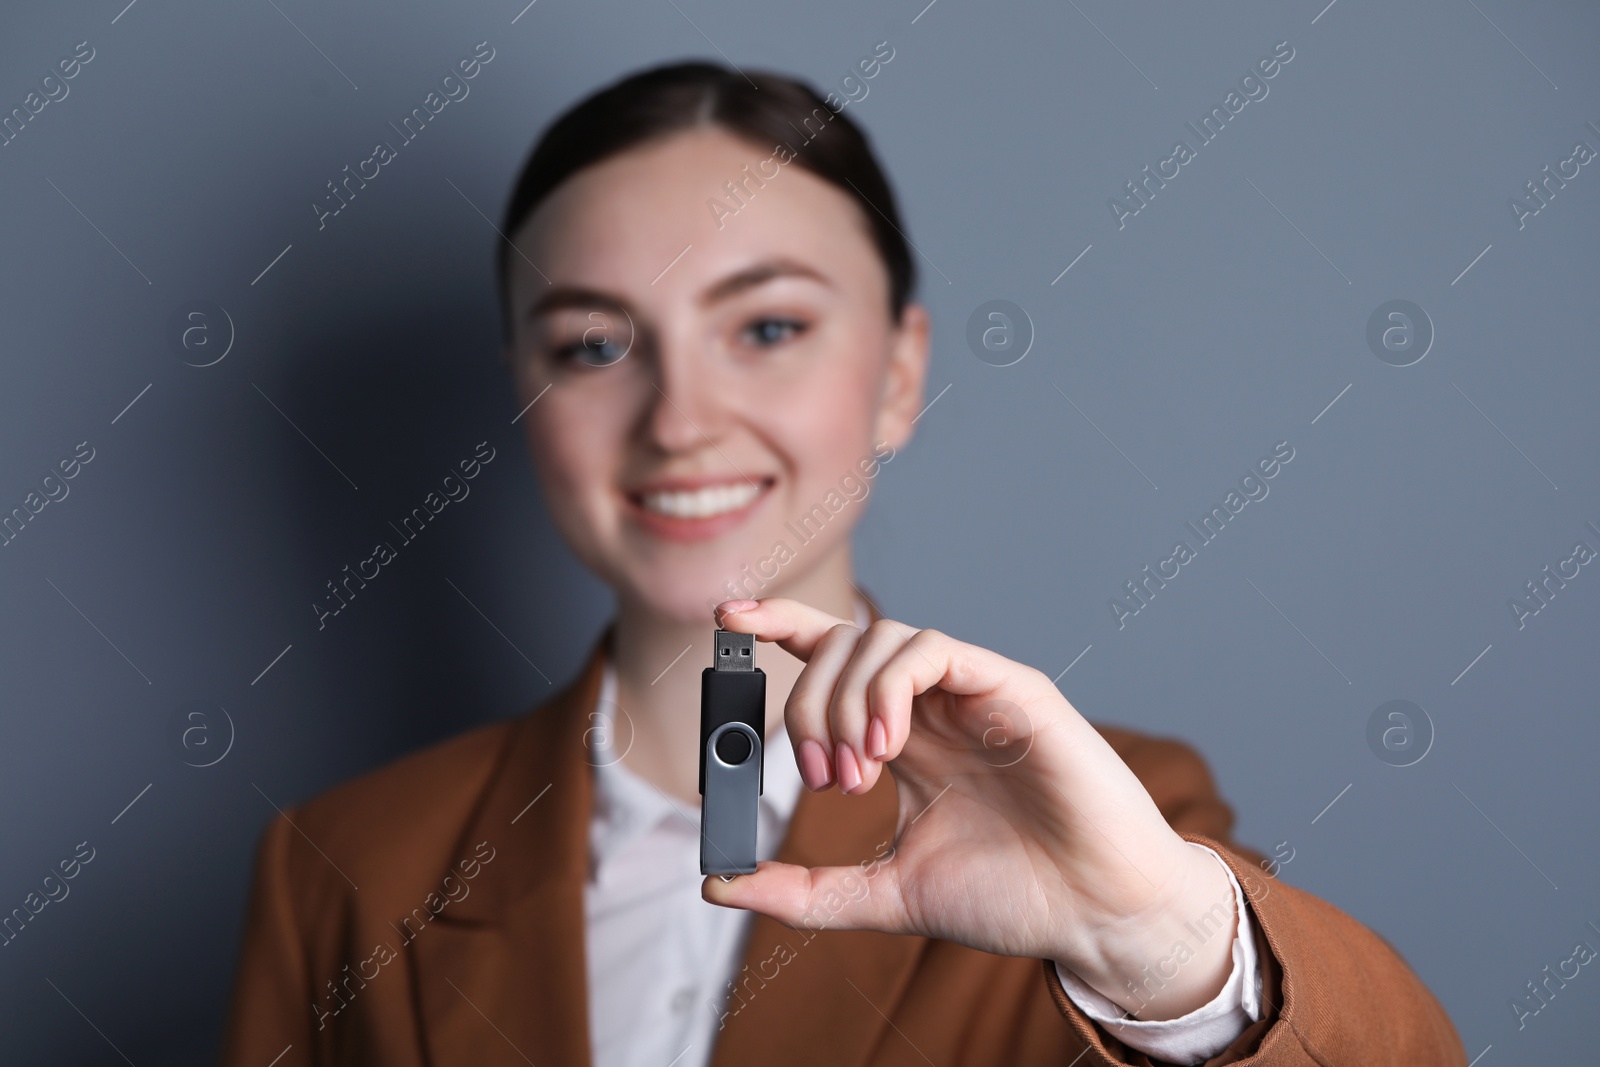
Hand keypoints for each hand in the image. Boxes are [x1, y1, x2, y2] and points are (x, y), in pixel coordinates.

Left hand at [702, 597, 1236, 1020]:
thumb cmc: (1010, 897)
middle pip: (841, 646)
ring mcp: (973, 691)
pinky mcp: (1013, 688)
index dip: (779, 626)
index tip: (726, 620)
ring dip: (846, 699)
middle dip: (808, 704)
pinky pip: (934, 648)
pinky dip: (891, 686)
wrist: (1094, 917)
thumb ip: (805, 889)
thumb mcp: (885, 895)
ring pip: (882, 637)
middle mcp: (932, 704)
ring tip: (857, 771)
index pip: (831, 657)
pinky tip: (889, 744)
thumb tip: (717, 882)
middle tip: (824, 778)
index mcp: (902, 738)